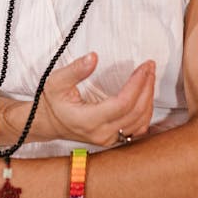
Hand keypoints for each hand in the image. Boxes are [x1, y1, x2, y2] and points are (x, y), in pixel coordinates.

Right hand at [36, 53, 155, 148]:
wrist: (48, 123)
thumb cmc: (52, 102)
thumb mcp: (57, 81)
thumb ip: (75, 70)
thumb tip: (93, 57)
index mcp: (88, 120)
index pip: (122, 104)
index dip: (137, 84)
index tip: (144, 66)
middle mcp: (101, 133)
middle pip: (136, 112)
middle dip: (147, 87)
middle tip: (150, 67)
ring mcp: (108, 140)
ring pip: (140, 122)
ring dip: (149, 99)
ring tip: (149, 77)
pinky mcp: (113, 140)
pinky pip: (137, 129)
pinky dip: (146, 113)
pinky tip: (146, 96)